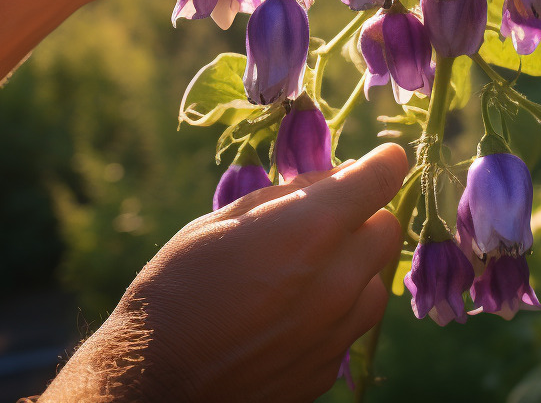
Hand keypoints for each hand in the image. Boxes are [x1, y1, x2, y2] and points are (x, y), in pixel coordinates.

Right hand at [42, 144, 408, 402]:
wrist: (152, 382)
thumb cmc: (177, 288)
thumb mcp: (222, 222)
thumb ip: (287, 197)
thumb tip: (335, 178)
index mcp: (309, 231)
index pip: (379, 181)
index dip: (384, 164)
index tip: (385, 160)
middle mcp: (336, 281)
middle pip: (388, 231)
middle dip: (366, 217)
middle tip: (326, 220)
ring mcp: (335, 331)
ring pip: (377, 283)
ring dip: (355, 269)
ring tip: (305, 274)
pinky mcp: (326, 370)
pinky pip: (350, 327)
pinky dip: (335, 314)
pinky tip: (291, 316)